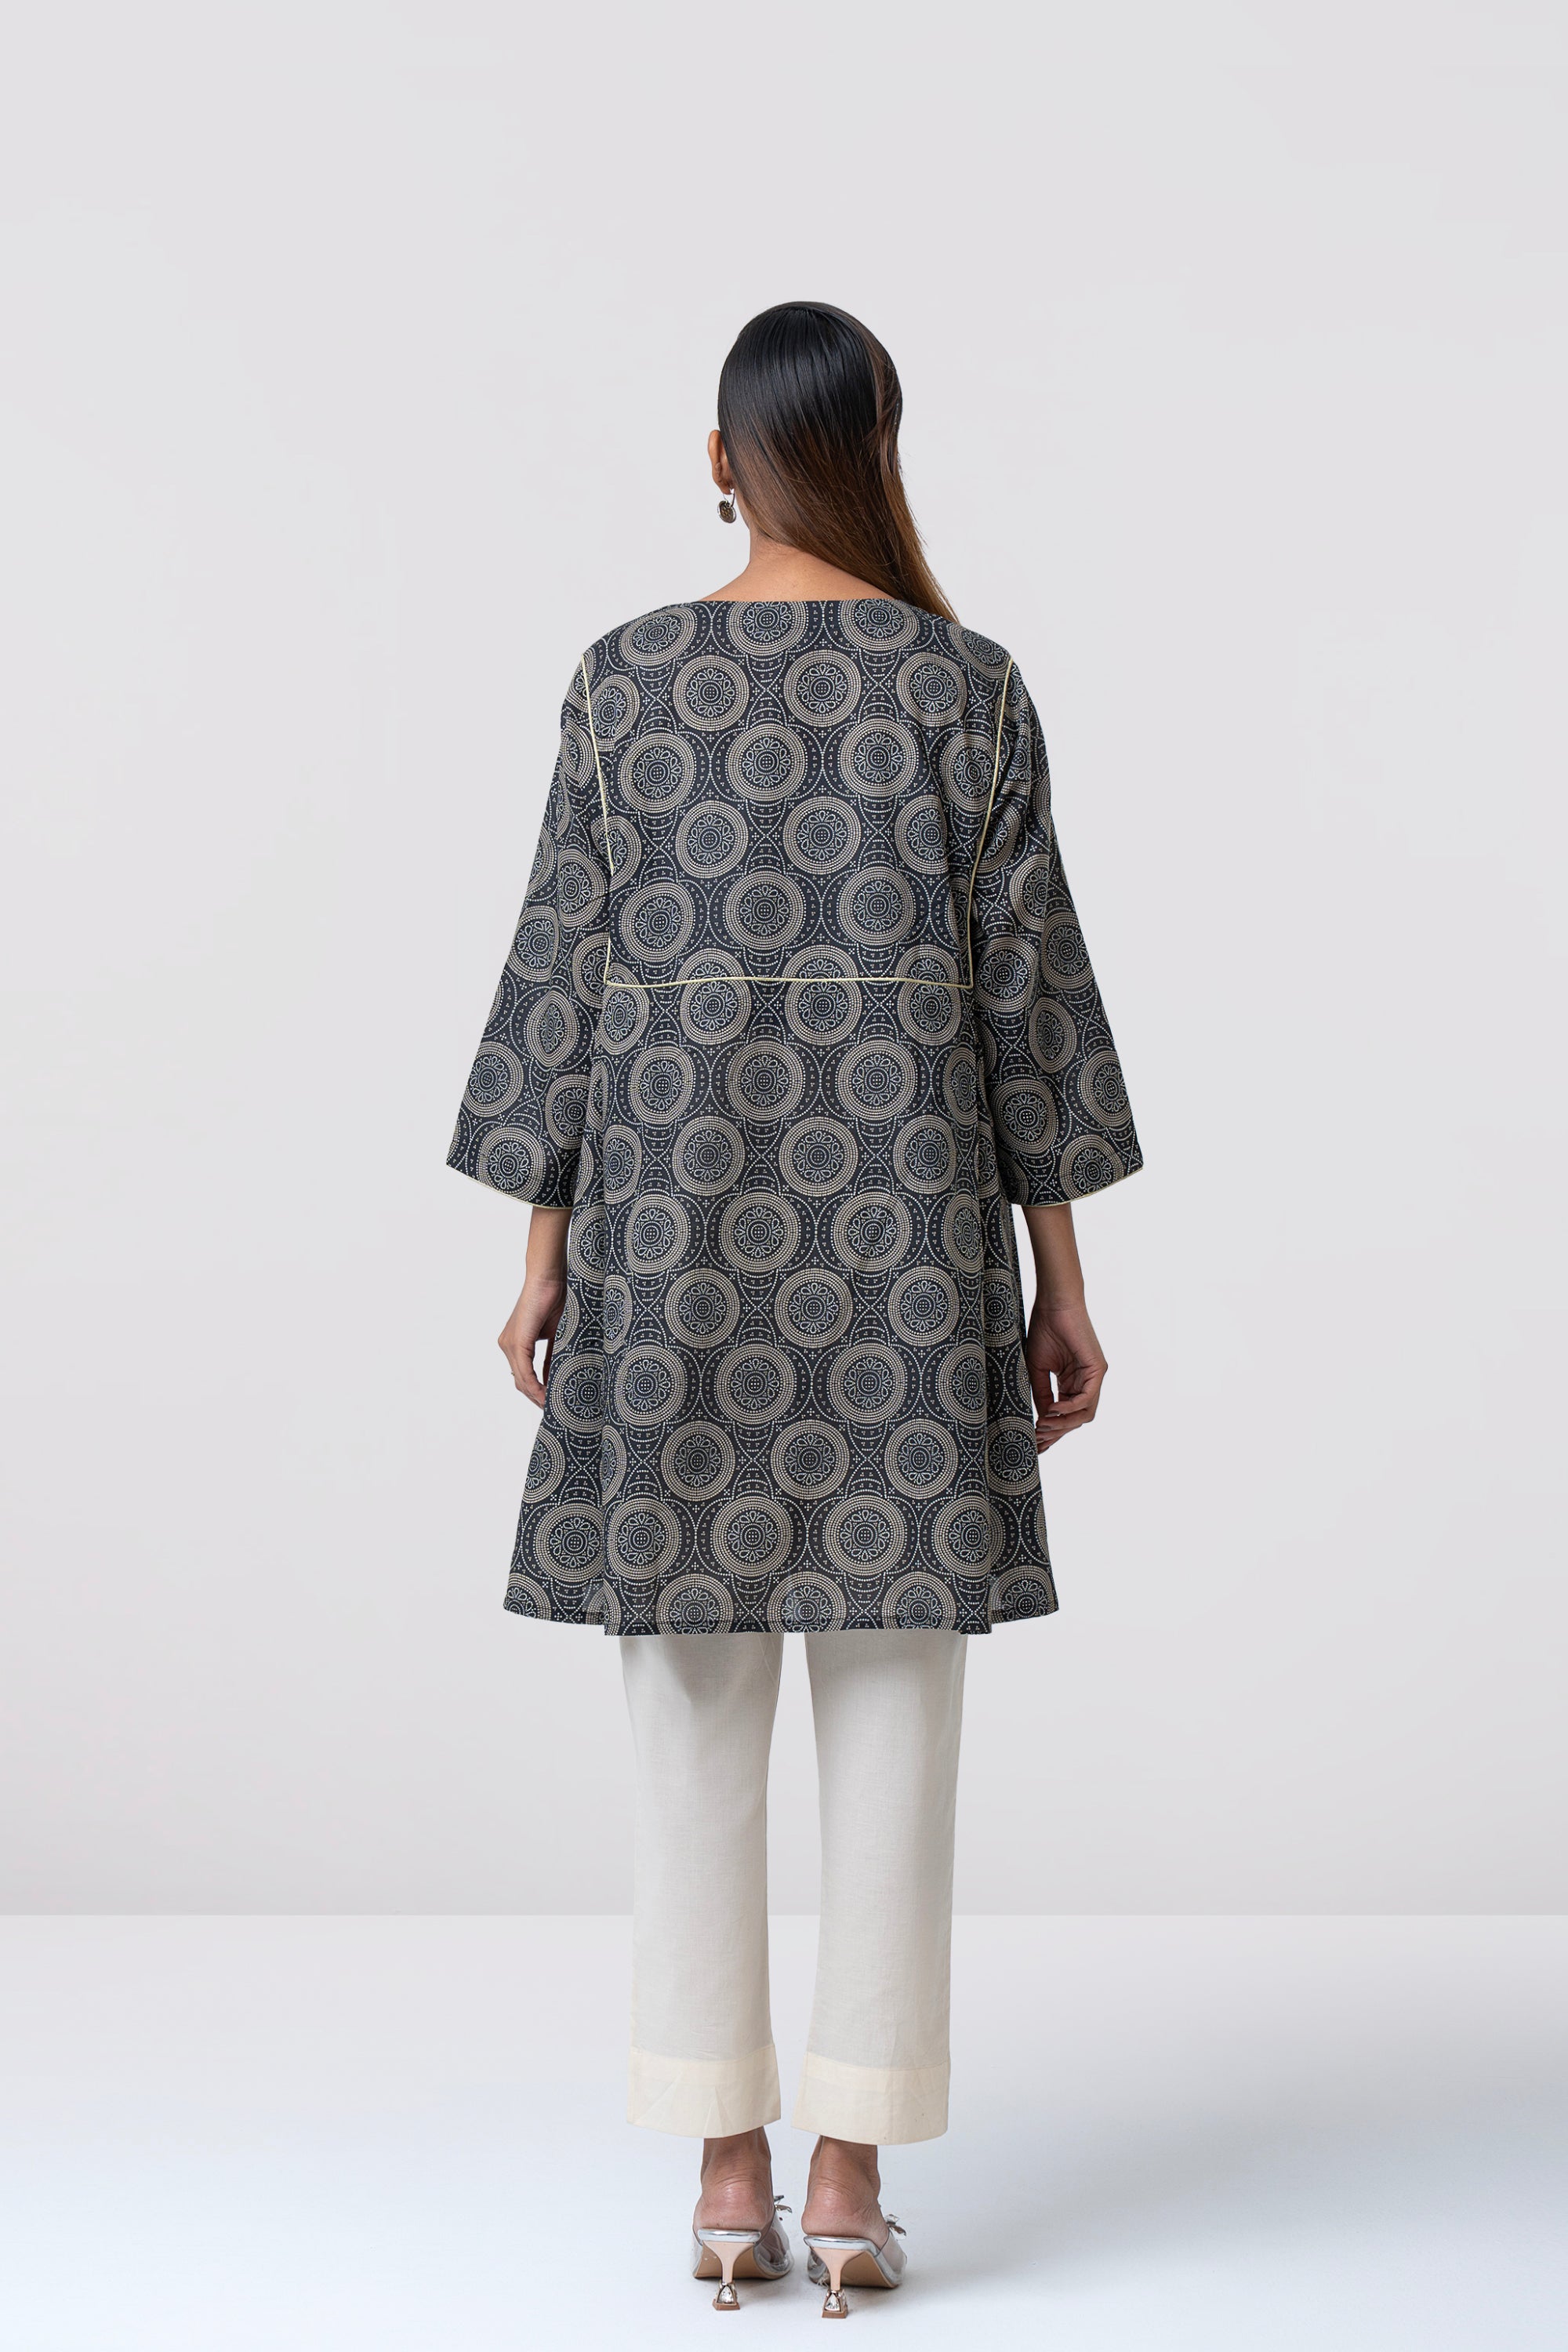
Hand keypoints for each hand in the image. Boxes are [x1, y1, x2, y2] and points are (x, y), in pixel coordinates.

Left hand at [498, 1274, 565, 1404]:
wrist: (549, 1278)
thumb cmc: (555, 1300)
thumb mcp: (555, 1335)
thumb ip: (552, 1355)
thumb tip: (555, 1377)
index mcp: (514, 1343)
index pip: (522, 1375)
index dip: (535, 1391)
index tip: (550, 1402)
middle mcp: (507, 1345)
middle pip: (519, 1381)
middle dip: (535, 1398)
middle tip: (552, 1410)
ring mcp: (509, 1344)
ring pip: (521, 1380)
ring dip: (536, 1395)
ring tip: (551, 1406)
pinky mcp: (516, 1342)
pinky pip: (524, 1372)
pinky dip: (535, 1385)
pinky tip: (546, 1395)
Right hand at [1025, 1298, 1107, 1450]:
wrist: (1053, 1305)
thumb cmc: (1044, 1330)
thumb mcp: (1038, 1370)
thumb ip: (1043, 1395)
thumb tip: (1043, 1420)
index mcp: (1072, 1383)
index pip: (1067, 1415)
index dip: (1053, 1431)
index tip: (1035, 1443)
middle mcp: (1086, 1382)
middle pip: (1077, 1419)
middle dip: (1057, 1432)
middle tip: (1038, 1438)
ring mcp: (1094, 1376)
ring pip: (1085, 1413)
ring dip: (1064, 1424)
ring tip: (1043, 1425)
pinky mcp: (1097, 1369)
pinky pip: (1087, 1397)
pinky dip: (1071, 1408)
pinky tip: (1054, 1410)